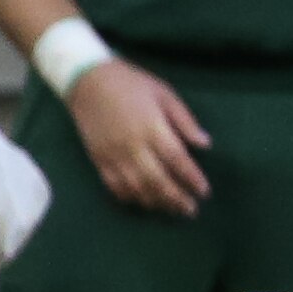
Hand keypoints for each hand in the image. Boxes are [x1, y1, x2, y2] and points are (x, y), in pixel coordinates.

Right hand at [68, 61, 209, 217]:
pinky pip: (113, 185)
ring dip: (155, 202)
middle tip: (191, 210)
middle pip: (157, 180)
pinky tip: (142, 203)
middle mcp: (132, 145)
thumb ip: (185, 121)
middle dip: (176, 198)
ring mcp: (112, 154)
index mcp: (152, 128)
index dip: (191, 178)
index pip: (176, 159)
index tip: (204, 192)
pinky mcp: (97, 159)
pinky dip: (129, 197)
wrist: (87, 81)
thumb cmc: (132, 84)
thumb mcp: (165, 94)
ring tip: (171, 210)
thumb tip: (205, 144)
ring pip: (135, 187)